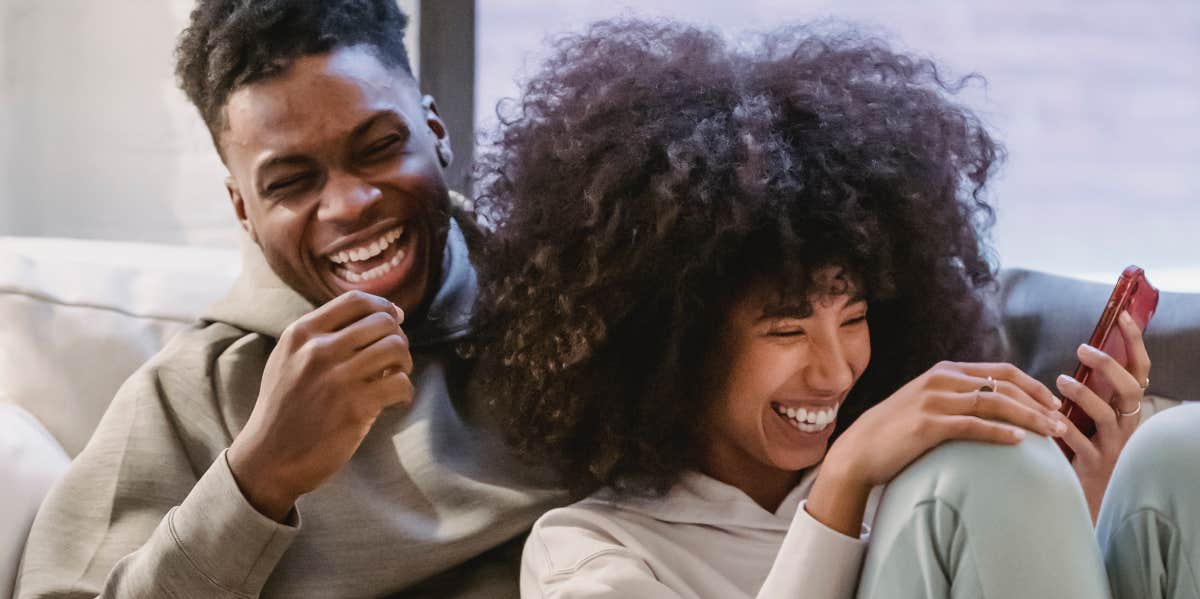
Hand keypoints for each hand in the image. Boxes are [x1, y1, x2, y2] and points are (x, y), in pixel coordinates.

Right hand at [228, 290, 413, 520]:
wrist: (268, 459)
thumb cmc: (283, 410)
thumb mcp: (287, 360)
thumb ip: (319, 337)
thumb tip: (375, 319)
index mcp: (301, 334)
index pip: (355, 301)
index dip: (383, 307)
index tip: (394, 319)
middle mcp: (319, 350)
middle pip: (383, 322)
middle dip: (398, 337)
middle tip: (395, 358)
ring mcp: (337, 378)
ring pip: (396, 348)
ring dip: (405, 363)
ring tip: (396, 377)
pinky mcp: (355, 407)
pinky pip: (400, 383)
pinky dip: (405, 391)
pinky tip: (395, 401)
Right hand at [807, 361, 1064, 536]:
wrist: (859, 450)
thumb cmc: (897, 432)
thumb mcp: (927, 404)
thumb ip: (956, 398)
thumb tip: (993, 407)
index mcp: (945, 372)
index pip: (1001, 371)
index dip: (1033, 385)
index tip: (1055, 403)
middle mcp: (942, 380)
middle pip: (1004, 385)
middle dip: (1039, 403)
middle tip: (1063, 422)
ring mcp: (934, 400)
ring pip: (995, 403)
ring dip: (1029, 417)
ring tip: (1053, 433)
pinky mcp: (928, 423)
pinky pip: (972, 425)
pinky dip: (999, 432)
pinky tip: (1018, 442)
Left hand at [1056, 310, 1150, 521]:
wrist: (1089, 500)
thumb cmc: (1086, 451)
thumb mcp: (1094, 418)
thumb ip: (1092, 391)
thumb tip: (1081, 355)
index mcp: (1128, 411)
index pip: (1139, 372)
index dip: (1135, 344)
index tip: (1123, 317)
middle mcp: (1127, 427)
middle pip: (1129, 390)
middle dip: (1109, 365)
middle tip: (1084, 348)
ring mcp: (1113, 448)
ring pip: (1106, 415)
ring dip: (1083, 394)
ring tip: (1061, 379)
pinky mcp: (1094, 467)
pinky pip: (1080, 444)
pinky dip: (1063, 429)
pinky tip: (1049, 419)